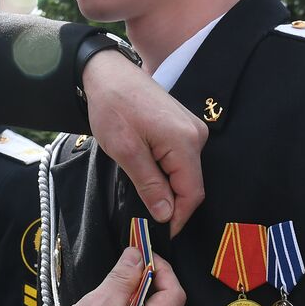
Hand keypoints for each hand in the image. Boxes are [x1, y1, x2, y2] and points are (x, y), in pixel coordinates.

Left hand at [82, 52, 207, 235]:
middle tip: (145, 215)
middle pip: (191, 183)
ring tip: (141, 191)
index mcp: (185, 142)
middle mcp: (197, 135)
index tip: (160, 232)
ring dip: (167, 187)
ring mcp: (192, 129)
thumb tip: (166, 215)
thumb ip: (149, 185)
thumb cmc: (113, 107)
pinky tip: (147, 173)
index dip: (178, 217)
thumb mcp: (126, 151)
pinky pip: (180, 159)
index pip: (192, 193)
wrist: (108, 73)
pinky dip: (166, 172)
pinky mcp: (183, 126)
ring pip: (185, 172)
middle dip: (171, 203)